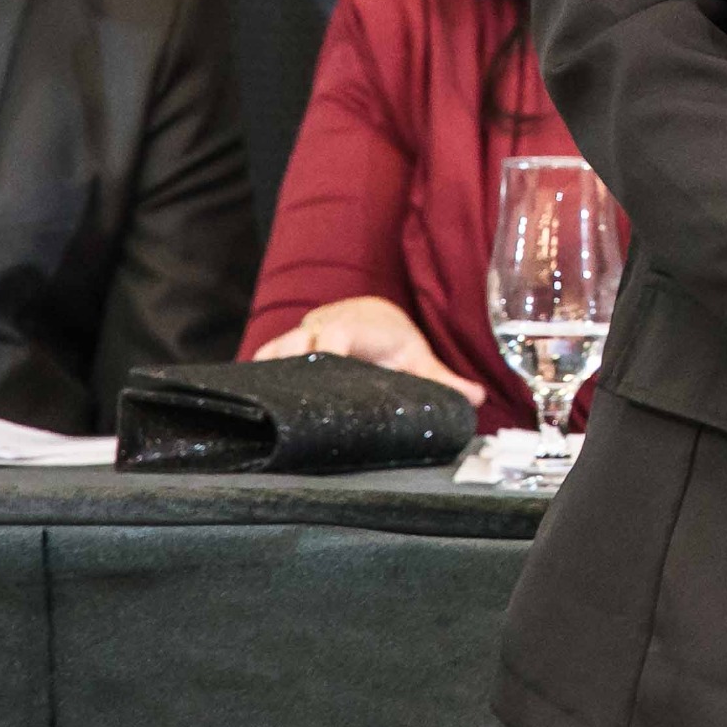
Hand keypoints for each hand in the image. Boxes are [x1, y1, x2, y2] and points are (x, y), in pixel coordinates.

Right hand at [255, 296, 486, 405]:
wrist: (370, 315)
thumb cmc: (394, 342)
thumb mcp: (418, 358)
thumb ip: (443, 379)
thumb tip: (475, 399)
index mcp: (356, 327)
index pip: (336, 334)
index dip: (327, 350)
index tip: (323, 370)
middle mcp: (323, 326)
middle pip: (295, 343)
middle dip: (288, 369)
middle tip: (285, 407)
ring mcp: (301, 335)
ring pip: (273, 351)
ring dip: (268, 375)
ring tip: (262, 410)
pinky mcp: (284, 347)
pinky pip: (265, 359)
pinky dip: (258, 376)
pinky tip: (251, 403)